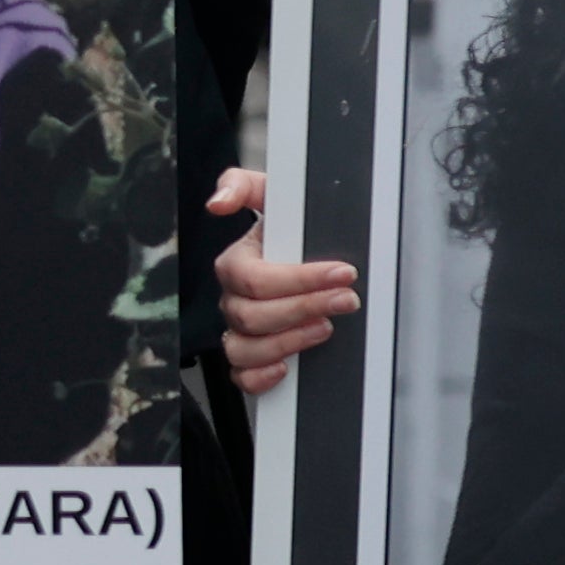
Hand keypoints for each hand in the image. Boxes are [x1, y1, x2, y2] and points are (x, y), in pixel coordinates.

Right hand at [210, 167, 357, 393]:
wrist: (308, 255)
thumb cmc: (292, 230)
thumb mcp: (273, 197)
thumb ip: (244, 186)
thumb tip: (218, 202)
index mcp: (236, 264)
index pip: (253, 279)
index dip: (298, 280)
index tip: (341, 272)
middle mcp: (233, 300)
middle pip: (252, 316)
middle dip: (304, 307)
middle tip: (346, 299)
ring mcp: (239, 331)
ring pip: (244, 349)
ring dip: (288, 342)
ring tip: (325, 328)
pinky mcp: (251, 359)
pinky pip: (242, 378)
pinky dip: (261, 377)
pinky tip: (287, 367)